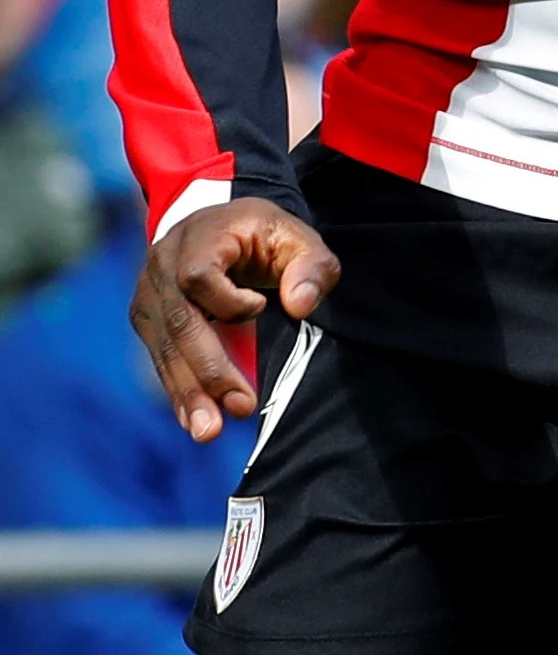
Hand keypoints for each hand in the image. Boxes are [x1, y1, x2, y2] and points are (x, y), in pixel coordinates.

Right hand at [131, 197, 338, 441]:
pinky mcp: (149, 318)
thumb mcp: (299, 238)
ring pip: (164, 346)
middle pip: (179, 322)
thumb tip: (301, 305)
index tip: (261, 309)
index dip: (227, 302)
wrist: (220, 223)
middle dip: (208, 370)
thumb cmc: (264, 235)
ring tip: (208, 430)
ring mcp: (149, 293)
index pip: (199, 278)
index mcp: (199, 239)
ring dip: (187, 391)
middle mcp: (162, 264)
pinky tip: (193, 420)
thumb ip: (311, 266)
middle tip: (239, 409)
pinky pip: (160, 356)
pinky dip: (178, 389)